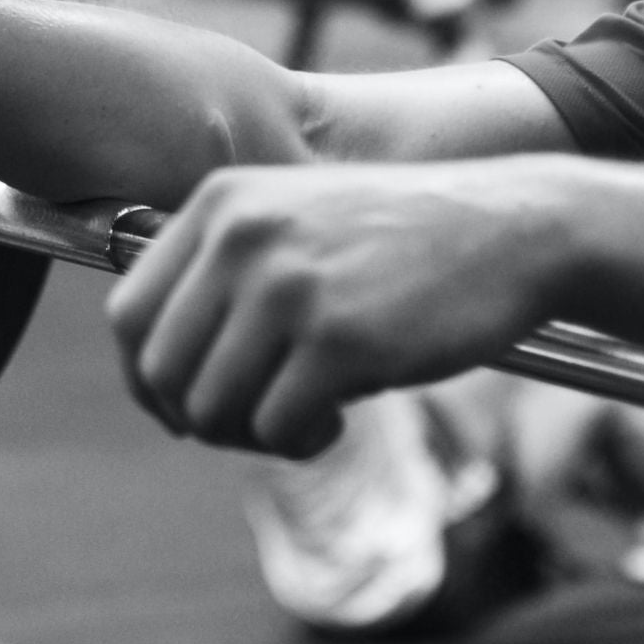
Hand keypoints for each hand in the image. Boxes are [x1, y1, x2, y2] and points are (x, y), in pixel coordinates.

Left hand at [106, 157, 591, 458]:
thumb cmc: (407, 240)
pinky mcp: (339, 339)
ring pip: (212, 409)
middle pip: (162, 372)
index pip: (127, 317)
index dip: (147, 382)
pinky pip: (277, 427)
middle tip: (257, 421)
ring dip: (253, 436)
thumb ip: (224, 273)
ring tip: (304, 419)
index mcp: (222, 203)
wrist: (516, 229)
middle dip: (202, 418)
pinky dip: (300, 441)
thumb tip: (155, 375)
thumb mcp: (297, 222)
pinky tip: (338, 419)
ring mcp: (290, 286)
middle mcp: (243, 237)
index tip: (188, 407)